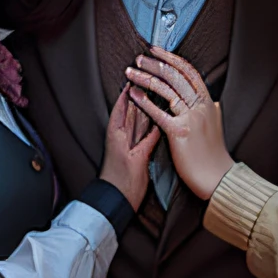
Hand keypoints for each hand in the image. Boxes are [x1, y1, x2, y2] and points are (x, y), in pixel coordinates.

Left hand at [98, 84, 161, 210]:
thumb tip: (158, 124)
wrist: (118, 201)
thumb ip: (148, 142)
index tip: (136, 77)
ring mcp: (130, 143)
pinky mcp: (137, 151)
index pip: (122, 106)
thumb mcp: (137, 160)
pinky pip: (145, 132)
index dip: (128, 92)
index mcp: (117, 134)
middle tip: (150, 79)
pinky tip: (160, 116)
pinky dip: (151, 122)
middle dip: (138, 96)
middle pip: (131, 110)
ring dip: (145, 107)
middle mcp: (122, 135)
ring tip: (157, 91)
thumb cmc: (123, 182)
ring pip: (138, 120)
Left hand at [125, 47, 232, 201]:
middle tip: (139, 58)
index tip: (157, 51)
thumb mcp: (216, 124)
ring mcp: (191, 118)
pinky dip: (144, 101)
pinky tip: (133, 93)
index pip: (189, 71)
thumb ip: (210, 109)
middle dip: (154, 64)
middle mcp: (201, 106)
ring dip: (145, 77)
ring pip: (166, 89)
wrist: (217, 177)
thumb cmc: (213, 154)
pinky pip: (158, 112)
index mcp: (208, 102)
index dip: (171, 58)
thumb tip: (210, 99)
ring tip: (130, 72)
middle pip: (175, 76)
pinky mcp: (179, 132)